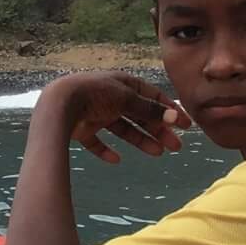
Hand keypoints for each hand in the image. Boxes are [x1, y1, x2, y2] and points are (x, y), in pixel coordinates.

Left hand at [47, 72, 186, 163]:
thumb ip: (150, 110)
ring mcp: (96, 113)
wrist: (60, 103)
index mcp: (123, 84)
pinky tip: (116, 160)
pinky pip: (96, 141)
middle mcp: (111, 97)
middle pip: (140, 115)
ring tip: (157, 153)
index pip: (151, 97)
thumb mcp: (127, 99)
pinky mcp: (82, 128)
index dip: (168, 110)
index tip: (185, 125)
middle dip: (158, 130)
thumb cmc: (95, 94)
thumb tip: (174, 116)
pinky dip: (105, 150)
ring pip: (123, 129)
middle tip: (176, 146)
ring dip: (140, 140)